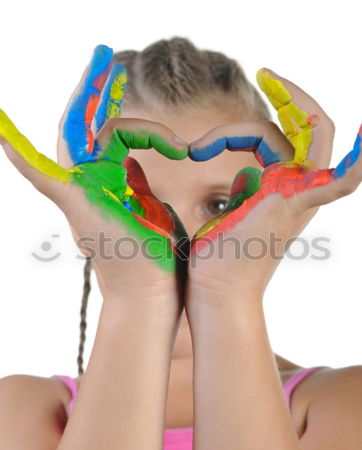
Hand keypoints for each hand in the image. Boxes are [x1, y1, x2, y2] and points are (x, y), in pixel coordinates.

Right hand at [0, 45, 188, 302]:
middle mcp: (93, 181)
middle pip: (90, 124)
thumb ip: (141, 184)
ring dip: (85, 97)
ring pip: (77, 133)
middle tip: (109, 58)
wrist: (152, 291)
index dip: (152, 130)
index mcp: (112, 181)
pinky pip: (41, 172)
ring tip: (101, 63)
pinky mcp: (74, 201)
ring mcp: (80, 189)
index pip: (122, 135)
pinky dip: (18, 151)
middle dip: (99, 89)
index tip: (183, 146)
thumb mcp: (152, 209)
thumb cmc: (158, 257)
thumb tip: (139, 165)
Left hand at [186, 68, 361, 300]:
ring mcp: (299, 196)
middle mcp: (294, 188)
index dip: (231, 130)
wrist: (215, 288)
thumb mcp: (231, 210)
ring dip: (297, 102)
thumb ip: (246, 188)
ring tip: (268, 76)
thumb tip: (247, 172)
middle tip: (265, 72)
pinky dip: (357, 164)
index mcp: (277, 186)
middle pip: (305, 128)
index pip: (267, 138)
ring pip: (313, 136)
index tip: (196, 148)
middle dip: (290, 96)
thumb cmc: (216, 256)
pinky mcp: (295, 205)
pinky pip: (337, 181)